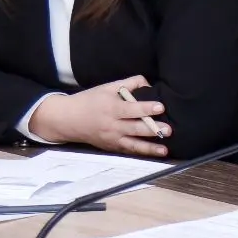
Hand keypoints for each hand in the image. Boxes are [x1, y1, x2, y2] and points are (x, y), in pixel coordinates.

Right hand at [28, 76, 169, 157]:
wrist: (68, 120)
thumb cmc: (90, 100)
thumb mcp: (108, 87)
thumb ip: (129, 83)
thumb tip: (149, 84)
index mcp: (111, 108)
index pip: (131, 109)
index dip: (146, 108)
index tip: (160, 107)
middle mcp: (112, 125)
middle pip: (135, 128)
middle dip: (153, 129)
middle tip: (169, 130)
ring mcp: (112, 138)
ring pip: (133, 144)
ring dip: (150, 147)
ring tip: (165, 149)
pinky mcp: (112, 147)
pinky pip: (128, 151)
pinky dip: (142, 153)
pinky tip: (154, 154)